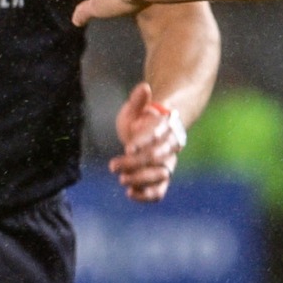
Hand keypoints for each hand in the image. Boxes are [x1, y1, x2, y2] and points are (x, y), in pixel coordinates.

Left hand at [110, 82, 187, 202]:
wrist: (150, 134)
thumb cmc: (141, 121)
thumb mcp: (135, 109)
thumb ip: (138, 100)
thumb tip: (144, 87)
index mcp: (165, 128)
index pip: (157, 135)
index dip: (144, 142)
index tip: (127, 147)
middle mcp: (169, 147)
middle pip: (157, 157)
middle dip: (135, 163)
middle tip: (113, 166)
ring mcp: (167, 164)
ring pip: (161, 175)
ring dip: (141, 179)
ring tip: (122, 180)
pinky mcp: (161, 180)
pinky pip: (159, 191)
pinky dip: (146, 195)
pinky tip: (129, 193)